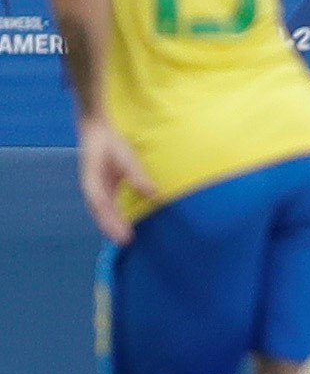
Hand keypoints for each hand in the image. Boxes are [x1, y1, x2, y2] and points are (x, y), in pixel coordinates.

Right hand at [78, 117, 155, 244]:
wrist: (97, 131)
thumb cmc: (111, 143)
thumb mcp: (126, 156)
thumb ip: (137, 176)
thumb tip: (154, 194)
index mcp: (92, 181)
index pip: (101, 206)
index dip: (111, 221)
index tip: (122, 234)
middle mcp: (92, 188)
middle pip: (100, 213)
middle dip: (111, 228)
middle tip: (126, 242)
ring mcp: (96, 189)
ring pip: (102, 212)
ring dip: (111, 225)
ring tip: (124, 239)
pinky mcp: (103, 188)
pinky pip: (107, 206)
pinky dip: (113, 217)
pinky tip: (123, 225)